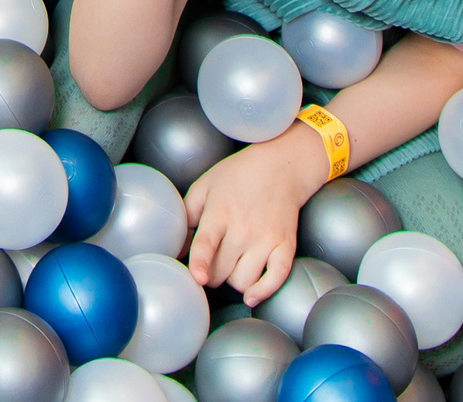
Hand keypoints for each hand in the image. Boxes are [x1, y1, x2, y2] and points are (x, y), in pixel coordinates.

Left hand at [185, 129, 331, 303]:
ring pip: (244, 280)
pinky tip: (252, 296)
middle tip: (212, 267)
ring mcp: (266, 239)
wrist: (282, 166)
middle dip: (212, 276)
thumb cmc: (238, 175)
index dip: (200, 264)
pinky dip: (264, 291)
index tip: (197, 278)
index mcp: (220, 212)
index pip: (207, 244)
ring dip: (234, 281)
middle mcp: (243, 228)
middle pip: (221, 272)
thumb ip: (187, 214)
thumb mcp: (205, 185)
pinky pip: (277, 278)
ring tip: (232, 267)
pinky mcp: (286, 246)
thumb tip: (176, 247)